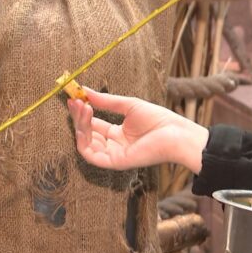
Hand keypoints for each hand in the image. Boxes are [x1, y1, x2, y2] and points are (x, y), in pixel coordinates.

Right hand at [67, 88, 209, 172]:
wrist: (176, 134)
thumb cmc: (158, 120)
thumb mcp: (128, 105)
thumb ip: (105, 101)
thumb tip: (85, 90)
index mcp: (117, 134)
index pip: (93, 125)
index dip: (82, 112)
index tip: (75, 97)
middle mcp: (113, 146)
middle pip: (87, 133)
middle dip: (78, 117)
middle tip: (75, 100)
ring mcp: (113, 155)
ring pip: (86, 143)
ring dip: (80, 125)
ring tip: (83, 107)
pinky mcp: (115, 162)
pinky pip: (91, 155)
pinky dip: (84, 140)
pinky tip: (86, 122)